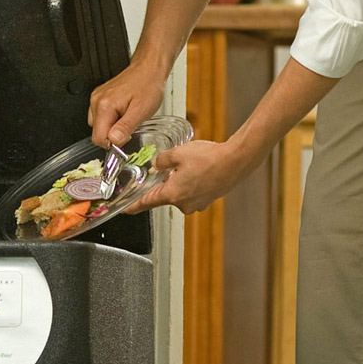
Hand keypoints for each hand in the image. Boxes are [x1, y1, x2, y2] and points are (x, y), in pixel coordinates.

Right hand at [88, 63, 164, 146]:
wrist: (148, 69)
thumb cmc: (148, 86)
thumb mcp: (141, 111)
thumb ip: (125, 128)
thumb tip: (114, 141)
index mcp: (104, 106)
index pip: (99, 139)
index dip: (113, 143)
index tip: (126, 135)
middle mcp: (96, 102)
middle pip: (97, 134)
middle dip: (113, 135)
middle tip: (129, 123)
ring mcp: (96, 99)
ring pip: (98, 127)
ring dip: (112, 127)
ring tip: (126, 116)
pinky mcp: (99, 98)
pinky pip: (100, 118)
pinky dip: (111, 120)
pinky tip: (122, 112)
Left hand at [124, 139, 249, 214]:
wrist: (237, 160)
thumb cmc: (209, 158)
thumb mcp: (178, 153)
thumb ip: (162, 160)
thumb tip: (157, 164)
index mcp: (172, 195)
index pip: (146, 203)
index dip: (133, 206)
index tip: (125, 210)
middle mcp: (183, 204)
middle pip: (164, 195)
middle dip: (163, 182)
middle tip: (169, 167)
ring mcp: (196, 204)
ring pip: (179, 193)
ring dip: (178, 181)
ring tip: (188, 166)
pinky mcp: (207, 200)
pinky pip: (192, 193)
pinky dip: (190, 183)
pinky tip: (197, 170)